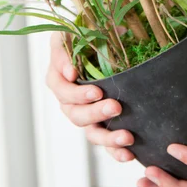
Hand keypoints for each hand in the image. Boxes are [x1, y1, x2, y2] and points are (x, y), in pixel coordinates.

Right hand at [46, 31, 134, 161]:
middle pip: (75, 114)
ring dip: (107, 137)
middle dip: (95, 113)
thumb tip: (71, 72)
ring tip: (127, 136)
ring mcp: (84, 114)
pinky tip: (129, 154)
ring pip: (90, 132)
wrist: (101, 43)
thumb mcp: (72, 32)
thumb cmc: (84, 33)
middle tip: (116, 106)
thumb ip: (67, 48)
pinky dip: (115, 150)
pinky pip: (105, 142)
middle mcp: (68, 100)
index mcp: (58, 77)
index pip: (62, 90)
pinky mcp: (100, 124)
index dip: (78, 94)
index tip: (97, 92)